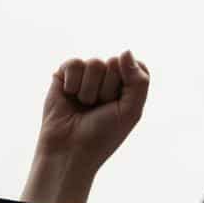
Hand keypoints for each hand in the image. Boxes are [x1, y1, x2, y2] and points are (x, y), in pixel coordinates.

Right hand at [21, 50, 149, 202]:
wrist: (70, 150)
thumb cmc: (103, 135)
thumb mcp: (131, 111)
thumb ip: (139, 81)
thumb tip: (124, 51)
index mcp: (127, 87)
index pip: (137, 66)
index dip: (129, 83)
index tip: (120, 104)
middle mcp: (107, 79)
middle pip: (115, 63)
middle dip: (108, 89)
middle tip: (99, 109)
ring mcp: (86, 76)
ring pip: (95, 63)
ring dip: (90, 91)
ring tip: (84, 106)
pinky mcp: (64, 75)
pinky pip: (75, 63)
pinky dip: (73, 84)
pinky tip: (70, 97)